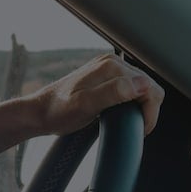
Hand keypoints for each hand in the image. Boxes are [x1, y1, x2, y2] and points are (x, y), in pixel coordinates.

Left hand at [19, 53, 164, 135]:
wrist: (39, 113)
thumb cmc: (58, 111)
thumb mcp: (85, 105)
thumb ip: (113, 93)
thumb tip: (141, 85)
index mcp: (111, 67)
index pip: (150, 87)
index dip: (149, 112)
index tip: (139, 128)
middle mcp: (112, 63)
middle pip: (149, 86)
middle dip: (147, 109)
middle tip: (133, 127)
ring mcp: (108, 68)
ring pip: (142, 87)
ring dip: (140, 106)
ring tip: (126, 121)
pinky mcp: (105, 76)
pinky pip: (131, 88)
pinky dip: (132, 102)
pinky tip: (120, 113)